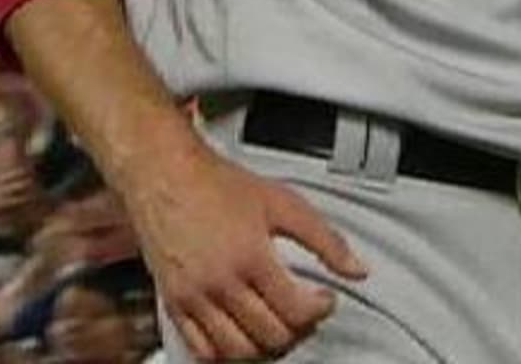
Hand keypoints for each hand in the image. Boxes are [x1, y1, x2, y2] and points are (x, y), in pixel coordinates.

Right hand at [122, 144, 366, 361]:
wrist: (164, 174)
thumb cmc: (216, 184)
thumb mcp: (282, 202)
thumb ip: (325, 239)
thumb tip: (356, 269)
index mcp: (250, 257)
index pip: (296, 311)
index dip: (320, 310)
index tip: (323, 300)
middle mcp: (220, 282)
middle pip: (270, 335)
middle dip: (297, 329)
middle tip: (302, 312)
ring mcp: (194, 296)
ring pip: (238, 351)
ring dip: (264, 348)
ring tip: (275, 326)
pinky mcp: (174, 303)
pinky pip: (201, 350)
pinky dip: (225, 354)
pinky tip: (239, 335)